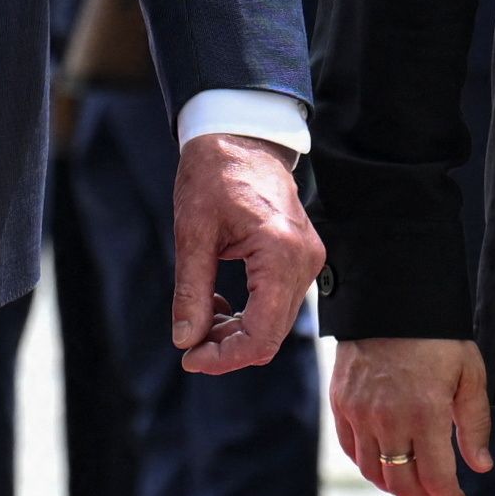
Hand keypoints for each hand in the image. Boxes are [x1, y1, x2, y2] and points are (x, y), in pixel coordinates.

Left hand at [172, 130, 322, 373]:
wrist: (241, 137)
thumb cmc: (214, 175)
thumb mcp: (192, 234)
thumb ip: (191, 291)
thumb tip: (186, 340)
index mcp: (279, 254)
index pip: (261, 335)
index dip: (224, 357)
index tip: (189, 358)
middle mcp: (303, 262)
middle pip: (270, 336)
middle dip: (227, 348)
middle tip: (189, 343)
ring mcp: (308, 261)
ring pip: (275, 324)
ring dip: (235, 331)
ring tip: (201, 312)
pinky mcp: (302, 259)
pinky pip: (278, 304)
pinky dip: (248, 313)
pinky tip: (218, 299)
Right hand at [332, 335, 494, 495]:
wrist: (391, 298)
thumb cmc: (438, 337)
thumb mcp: (470, 374)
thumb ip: (475, 424)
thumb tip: (480, 467)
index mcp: (426, 413)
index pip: (435, 476)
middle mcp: (388, 419)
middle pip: (401, 482)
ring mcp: (359, 413)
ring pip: (373, 471)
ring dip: (393, 487)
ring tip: (411, 489)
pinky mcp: (341, 403)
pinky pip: (351, 449)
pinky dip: (368, 465)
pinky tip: (384, 467)